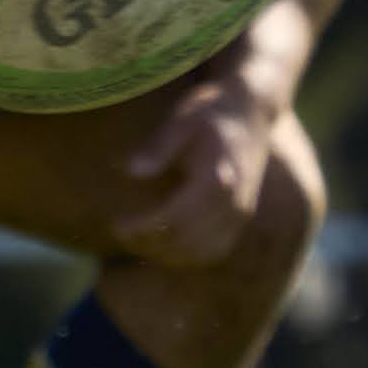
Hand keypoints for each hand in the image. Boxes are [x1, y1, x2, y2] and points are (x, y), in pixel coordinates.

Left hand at [110, 77, 276, 263]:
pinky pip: (216, 250)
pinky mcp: (242, 218)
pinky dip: (189, 255)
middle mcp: (234, 202)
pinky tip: (164, 247)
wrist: (250, 112)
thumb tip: (130, 171)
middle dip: (150, 243)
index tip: (117, 226)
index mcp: (217, 179)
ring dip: (167, 254)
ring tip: (136, 242)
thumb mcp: (180, 120)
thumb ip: (157, 147)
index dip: (143, 228)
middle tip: (120, 234)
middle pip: (187, 240)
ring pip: (202, 251)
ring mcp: (241, 213)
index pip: (175, 218)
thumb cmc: (209, 112)